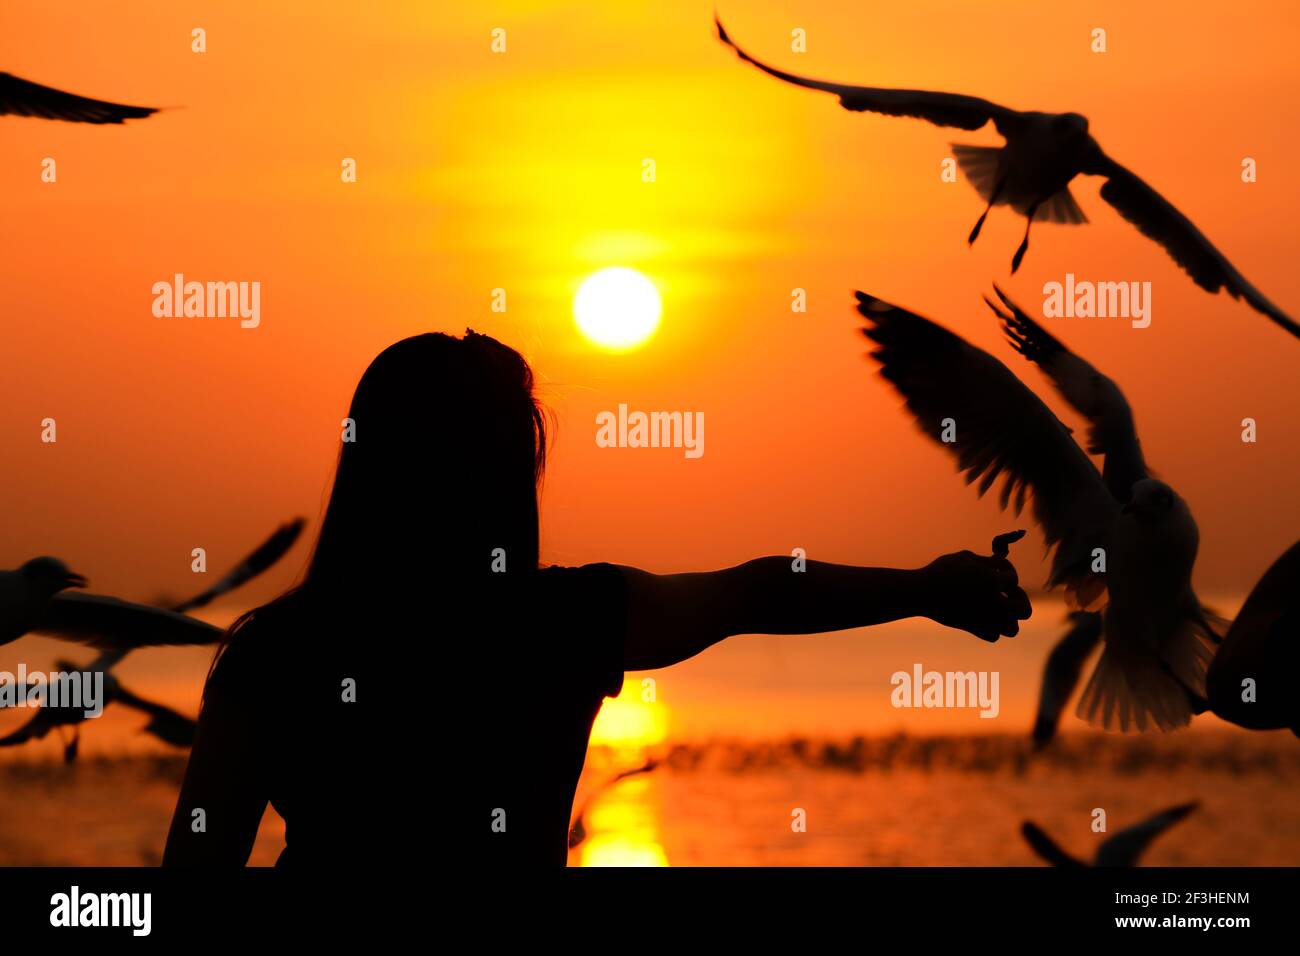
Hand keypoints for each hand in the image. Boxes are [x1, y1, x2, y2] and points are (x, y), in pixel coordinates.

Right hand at [916, 531, 1031, 641]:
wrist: (920, 593)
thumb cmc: (941, 571)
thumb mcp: (964, 558)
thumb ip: (986, 561)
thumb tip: (1000, 562)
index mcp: (993, 583)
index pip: (1013, 578)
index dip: (1006, 568)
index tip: (995, 565)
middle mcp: (994, 604)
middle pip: (1025, 610)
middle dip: (1019, 599)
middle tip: (1005, 591)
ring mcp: (985, 620)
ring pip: (1012, 629)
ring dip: (1009, 618)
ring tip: (997, 606)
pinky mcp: (973, 629)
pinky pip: (993, 635)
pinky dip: (992, 628)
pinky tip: (982, 615)